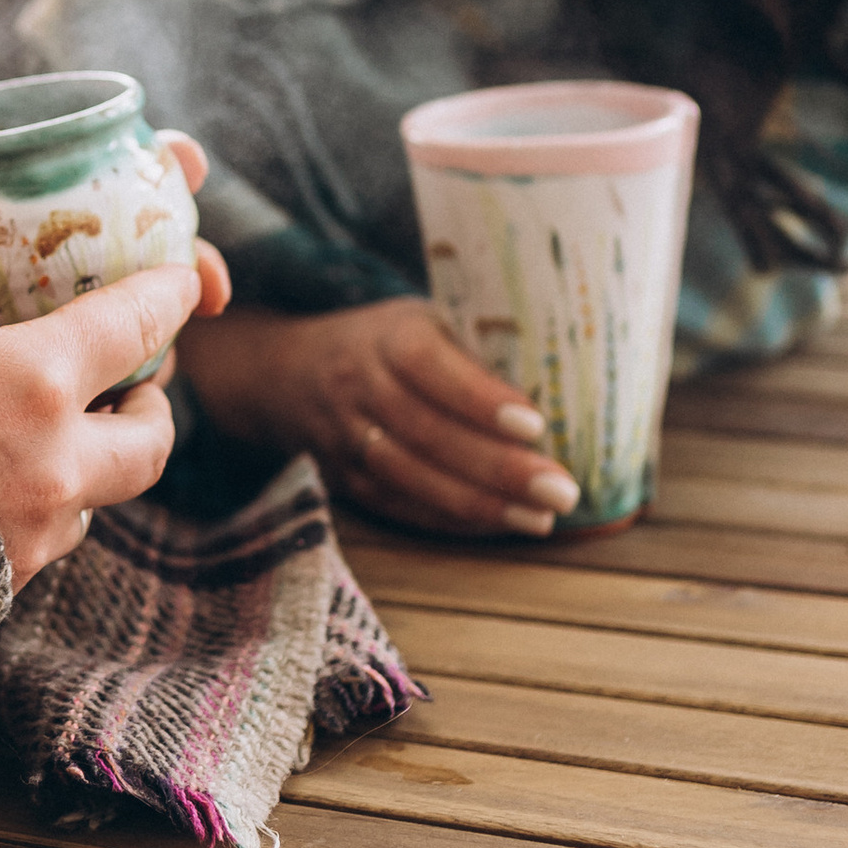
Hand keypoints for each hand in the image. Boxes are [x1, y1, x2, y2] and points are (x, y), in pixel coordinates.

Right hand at [0, 172, 198, 583]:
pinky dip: (34, 511)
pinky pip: (36, 547)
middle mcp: (52, 471)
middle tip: (136, 384)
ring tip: (54, 436)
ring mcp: (25, 542)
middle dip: (154, 408)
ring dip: (89, 465)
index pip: (137, 327)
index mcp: (33, 385)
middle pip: (149, 443)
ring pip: (92, 501)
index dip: (168, 294)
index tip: (181, 280)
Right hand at [174, 296, 583, 536]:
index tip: (535, 424)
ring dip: (481, 505)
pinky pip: (400, 506)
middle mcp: (359, 387)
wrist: (287, 374)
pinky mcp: (345, 479)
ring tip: (540, 518)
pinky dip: (452, 520)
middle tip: (561, 491)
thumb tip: (548, 407)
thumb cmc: (384, 343)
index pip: (431, 368)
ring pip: (414, 478)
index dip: (480, 399)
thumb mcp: (422, 323)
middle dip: (499, 468)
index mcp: (387, 338)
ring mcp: (346, 439)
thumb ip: (471, 358)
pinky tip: (500, 525)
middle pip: (428, 433)